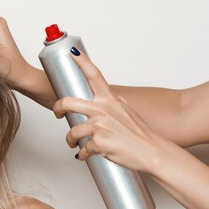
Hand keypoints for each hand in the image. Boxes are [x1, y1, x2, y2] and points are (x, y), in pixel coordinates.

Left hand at [52, 50, 172, 173]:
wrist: (151, 151)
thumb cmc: (140, 134)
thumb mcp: (126, 112)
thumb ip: (112, 105)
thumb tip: (101, 103)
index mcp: (110, 100)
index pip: (94, 75)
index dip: (82, 61)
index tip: (73, 52)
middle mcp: (103, 109)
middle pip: (68, 102)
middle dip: (58, 108)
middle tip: (57, 113)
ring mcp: (100, 125)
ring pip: (72, 131)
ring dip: (70, 140)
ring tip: (74, 144)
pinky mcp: (99, 142)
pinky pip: (82, 149)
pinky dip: (82, 154)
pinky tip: (86, 155)